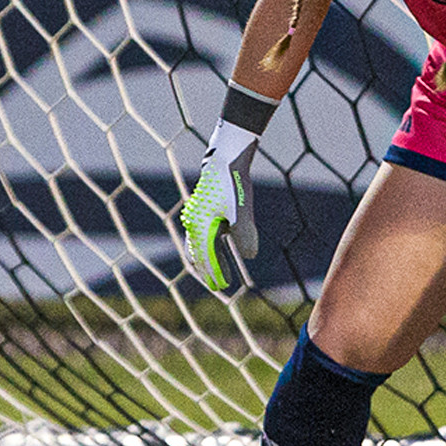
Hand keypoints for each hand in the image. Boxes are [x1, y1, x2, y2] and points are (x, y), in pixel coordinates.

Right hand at [180, 124, 259, 291]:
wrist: (226, 159)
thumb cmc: (233, 184)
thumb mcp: (242, 211)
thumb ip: (245, 235)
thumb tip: (250, 256)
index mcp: (200, 225)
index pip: (205, 258)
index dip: (214, 273)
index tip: (222, 286)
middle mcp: (195, 223)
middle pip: (198, 254)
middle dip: (207, 271)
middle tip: (217, 285)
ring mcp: (197, 216)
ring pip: (199, 245)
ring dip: (209, 260)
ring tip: (220, 273)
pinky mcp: (204, 210)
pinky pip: (204, 235)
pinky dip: (210, 246)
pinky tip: (221, 250)